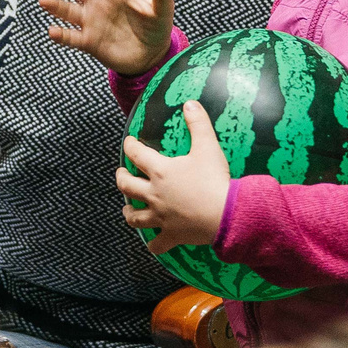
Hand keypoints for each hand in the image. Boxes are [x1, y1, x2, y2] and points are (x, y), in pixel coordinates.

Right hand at [40, 0, 174, 74]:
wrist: (150, 56)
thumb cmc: (156, 26)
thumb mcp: (162, 10)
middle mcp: (98, 0)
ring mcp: (91, 20)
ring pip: (69, 10)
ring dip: (56, 4)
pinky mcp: (88, 41)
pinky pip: (71, 37)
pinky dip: (62, 35)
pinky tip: (52, 31)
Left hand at [117, 101, 232, 251]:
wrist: (226, 215)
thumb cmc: (214, 180)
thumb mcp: (207, 147)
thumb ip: (198, 124)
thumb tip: (190, 102)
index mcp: (160, 171)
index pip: (136, 154)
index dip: (130, 146)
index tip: (129, 142)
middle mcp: (154, 194)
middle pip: (127, 186)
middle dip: (121, 178)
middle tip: (122, 173)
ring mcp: (160, 217)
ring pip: (135, 217)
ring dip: (129, 211)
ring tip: (127, 209)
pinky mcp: (171, 235)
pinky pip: (156, 244)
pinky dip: (153, 244)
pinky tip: (152, 243)